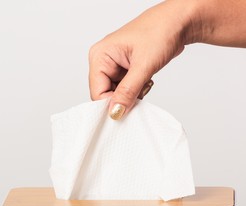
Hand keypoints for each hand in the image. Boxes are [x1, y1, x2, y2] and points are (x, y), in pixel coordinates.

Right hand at [89, 0, 192, 119]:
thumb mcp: (144, 65)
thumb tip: (115, 112)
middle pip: (105, 94)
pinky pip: (125, 89)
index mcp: (100, 56)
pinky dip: (137, 90)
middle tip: (141, 93)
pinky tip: (146, 80)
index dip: (111, 104)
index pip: (97, 91)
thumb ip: (128, 91)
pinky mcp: (124, 69)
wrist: (179, 21)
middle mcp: (103, 61)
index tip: (127, 110)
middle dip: (123, 99)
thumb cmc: (161, 31)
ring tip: (146, 82)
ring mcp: (114, 65)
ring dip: (132, 95)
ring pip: (116, 93)